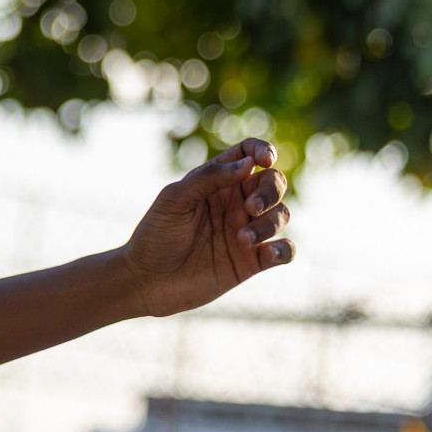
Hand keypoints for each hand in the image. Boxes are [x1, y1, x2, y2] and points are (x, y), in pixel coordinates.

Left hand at [119, 137, 294, 317]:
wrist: (147, 281)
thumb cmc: (155, 235)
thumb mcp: (175, 199)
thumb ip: (209, 177)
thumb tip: (249, 164)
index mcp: (217, 181)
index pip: (248, 154)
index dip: (263, 150)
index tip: (265, 160)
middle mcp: (236, 203)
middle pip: (274, 182)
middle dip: (271, 190)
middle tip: (250, 207)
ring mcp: (246, 231)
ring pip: (282, 215)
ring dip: (270, 223)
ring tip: (241, 239)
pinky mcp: (252, 262)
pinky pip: (284, 251)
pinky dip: (285, 249)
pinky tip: (268, 253)